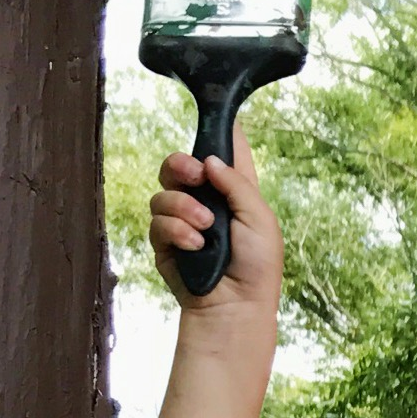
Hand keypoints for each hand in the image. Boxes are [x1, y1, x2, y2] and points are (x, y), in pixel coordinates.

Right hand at [148, 126, 281, 318]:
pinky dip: (175, 231)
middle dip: (181, 164)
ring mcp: (183, 221)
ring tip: (204, 227)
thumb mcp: (259, 218)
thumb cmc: (257, 266)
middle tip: (193, 173)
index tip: (215, 111)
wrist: (235, 306)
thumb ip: (236, 184)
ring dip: (182, 207)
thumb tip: (210, 160)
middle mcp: (206, 201)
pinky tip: (194, 245)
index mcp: (235, 191)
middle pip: (181, 165)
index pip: (226, 151)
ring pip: (164, 193)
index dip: (220, 129)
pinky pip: (157, 222)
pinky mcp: (166, 242)